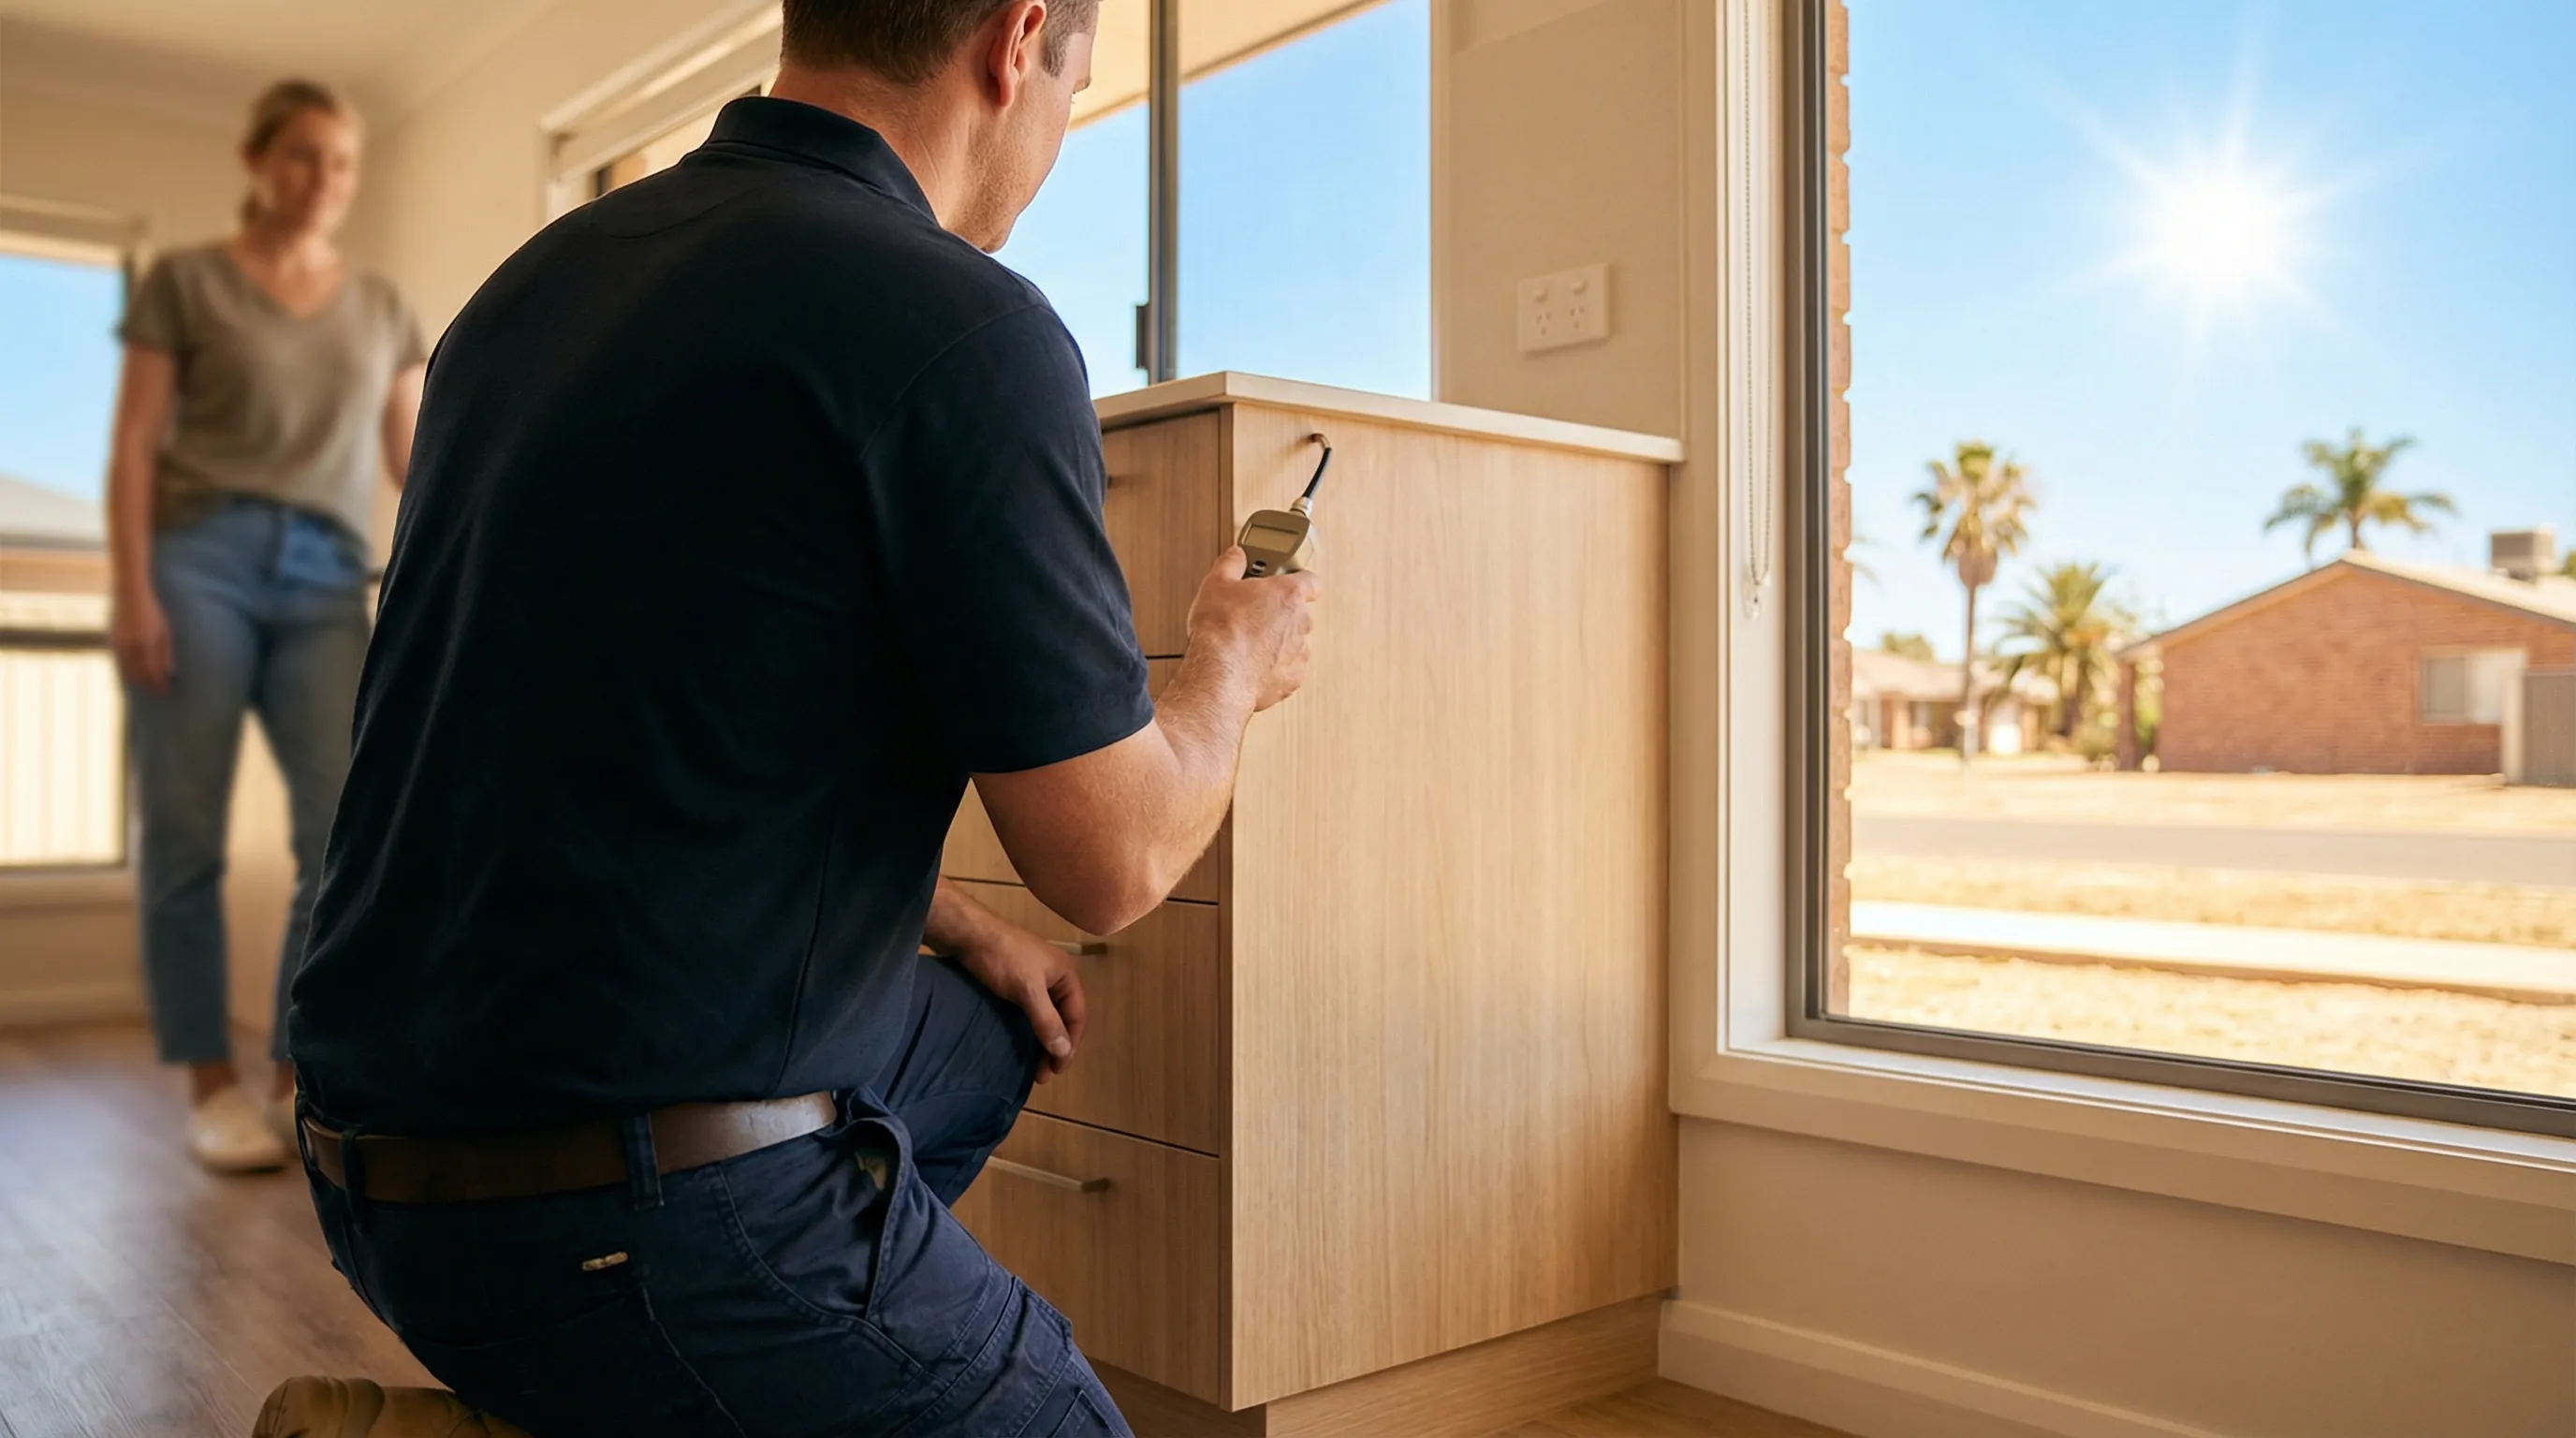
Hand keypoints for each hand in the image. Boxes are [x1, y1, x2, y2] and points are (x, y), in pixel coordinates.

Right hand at [112, 588, 173, 693]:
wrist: (129, 595)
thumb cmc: (152, 612)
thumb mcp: (165, 631)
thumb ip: (166, 653)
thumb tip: (169, 673)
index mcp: (145, 645)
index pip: (152, 674)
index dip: (158, 685)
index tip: (166, 691)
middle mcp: (129, 648)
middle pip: (138, 677)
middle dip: (148, 686)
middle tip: (158, 692)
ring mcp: (118, 646)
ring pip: (126, 672)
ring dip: (137, 682)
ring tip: (148, 687)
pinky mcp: (111, 642)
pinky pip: (119, 664)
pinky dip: (127, 673)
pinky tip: (135, 676)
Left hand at [950, 917, 1087, 1083]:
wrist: (968, 934)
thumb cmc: (1002, 958)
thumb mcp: (1027, 990)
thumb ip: (1047, 1020)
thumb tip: (1064, 1051)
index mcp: (1066, 976)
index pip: (1077, 1017)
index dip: (1069, 1046)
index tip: (1055, 1070)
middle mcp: (1055, 978)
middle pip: (1062, 1019)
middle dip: (1055, 1047)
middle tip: (1041, 1074)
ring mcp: (1035, 980)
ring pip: (1045, 1017)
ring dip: (1041, 1041)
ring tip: (1031, 1065)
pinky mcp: (1015, 982)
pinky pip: (1029, 1012)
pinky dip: (1028, 1030)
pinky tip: (1019, 1043)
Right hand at [1184, 547, 1321, 711]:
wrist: (1220, 674)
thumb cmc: (1221, 630)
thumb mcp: (1216, 583)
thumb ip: (1231, 563)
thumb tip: (1236, 555)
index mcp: (1288, 594)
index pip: (1311, 581)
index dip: (1299, 580)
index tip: (1287, 581)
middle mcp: (1301, 622)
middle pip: (1297, 613)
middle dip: (1277, 614)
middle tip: (1251, 615)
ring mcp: (1299, 652)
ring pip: (1292, 643)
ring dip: (1275, 642)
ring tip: (1246, 644)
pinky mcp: (1293, 679)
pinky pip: (1286, 669)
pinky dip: (1272, 668)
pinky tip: (1249, 665)